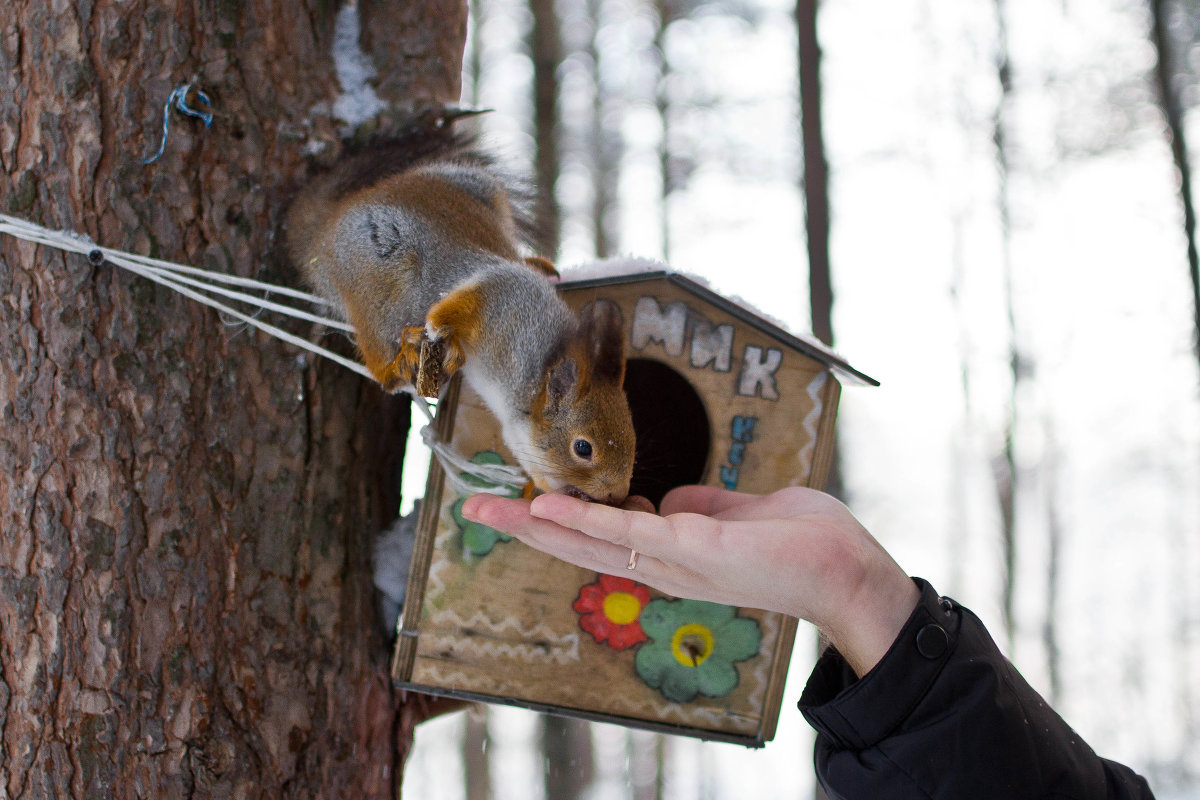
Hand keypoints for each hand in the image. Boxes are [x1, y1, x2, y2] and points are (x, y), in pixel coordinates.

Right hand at [461, 485, 920, 675]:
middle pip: (580, 546)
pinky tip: (550, 508)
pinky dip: (585, 520)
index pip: (601, 539)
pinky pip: (629, 532)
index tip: (519, 505)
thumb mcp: (739, 515)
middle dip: (526, 528)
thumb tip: (667, 499)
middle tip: (475, 510)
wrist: (847, 569)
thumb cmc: (802, 541)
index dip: (557, 524)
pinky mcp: (693, 551)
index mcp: (671, 556)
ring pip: (592, 542)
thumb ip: (701, 508)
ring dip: (540, 524)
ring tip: (494, 508)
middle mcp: (663, 566)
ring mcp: (675, 562)